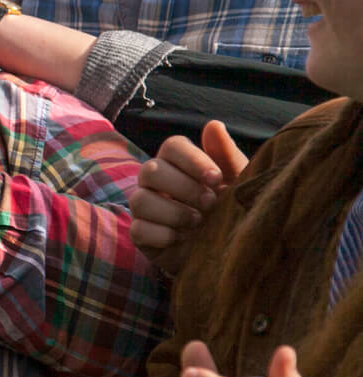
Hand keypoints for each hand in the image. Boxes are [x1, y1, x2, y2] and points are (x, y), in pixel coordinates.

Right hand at [129, 121, 247, 275]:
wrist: (227, 252)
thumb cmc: (230, 210)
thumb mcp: (237, 183)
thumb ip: (226, 156)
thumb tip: (214, 124)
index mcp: (178, 163)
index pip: (171, 146)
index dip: (191, 160)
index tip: (215, 178)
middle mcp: (155, 181)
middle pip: (150, 170)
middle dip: (183, 187)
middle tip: (210, 203)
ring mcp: (145, 208)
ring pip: (140, 200)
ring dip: (173, 212)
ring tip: (198, 223)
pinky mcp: (141, 234)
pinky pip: (139, 229)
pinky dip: (163, 235)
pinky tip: (183, 241)